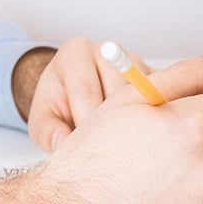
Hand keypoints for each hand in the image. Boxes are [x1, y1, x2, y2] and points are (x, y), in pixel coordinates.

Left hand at [13, 37, 153, 152]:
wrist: (74, 93)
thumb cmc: (58, 105)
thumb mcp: (41, 120)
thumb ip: (48, 131)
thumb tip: (64, 142)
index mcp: (76, 53)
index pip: (86, 91)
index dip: (86, 126)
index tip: (86, 151)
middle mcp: (108, 50)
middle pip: (119, 93)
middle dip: (113, 127)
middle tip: (107, 153)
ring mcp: (135, 61)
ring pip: (143, 98)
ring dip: (136, 125)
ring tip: (124, 147)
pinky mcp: (156, 76)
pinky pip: (161, 100)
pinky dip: (153, 121)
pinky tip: (141, 139)